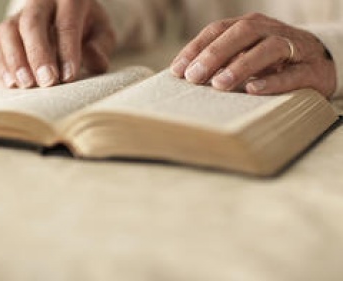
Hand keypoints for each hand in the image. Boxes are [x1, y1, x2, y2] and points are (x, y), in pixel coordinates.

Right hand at [0, 0, 115, 88]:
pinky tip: (12, 84)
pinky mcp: (7, 31)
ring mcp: (20, 15)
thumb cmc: (88, 27)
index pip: (66, 23)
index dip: (67, 50)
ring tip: (27, 84)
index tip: (69, 76)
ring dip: (16, 60)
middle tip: (47, 81)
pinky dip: (3, 65)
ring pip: (9, 31)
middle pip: (32, 23)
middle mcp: (41, 2)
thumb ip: (100, 47)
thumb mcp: (102, 33)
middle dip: (38, 55)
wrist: (69, 18)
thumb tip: (94, 60)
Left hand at [170, 13, 336, 98]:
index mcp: (249, 26)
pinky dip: (272, 81)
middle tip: (194, 77)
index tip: (177, 70)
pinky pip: (293, 74)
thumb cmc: (271, 62)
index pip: (218, 30)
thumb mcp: (243, 56)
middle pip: (241, 33)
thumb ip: (219, 62)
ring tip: (219, 84)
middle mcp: (270, 31)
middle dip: (214, 54)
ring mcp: (293, 48)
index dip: (196, 48)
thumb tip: (184, 77)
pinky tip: (252, 90)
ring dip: (241, 66)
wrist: (320, 64)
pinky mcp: (311, 70)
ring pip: (268, 48)